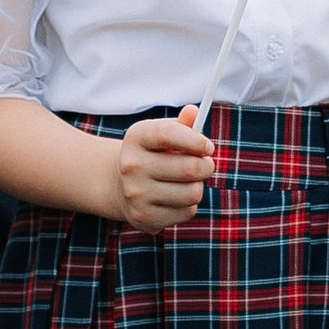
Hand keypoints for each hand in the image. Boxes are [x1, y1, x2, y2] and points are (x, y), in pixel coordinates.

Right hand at [114, 109, 215, 231]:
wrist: (121, 186)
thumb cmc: (153, 154)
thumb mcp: (162, 133)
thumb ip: (182, 124)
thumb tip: (193, 111)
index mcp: (136, 138)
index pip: (168, 134)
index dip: (196, 140)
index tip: (208, 147)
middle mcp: (131, 166)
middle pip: (190, 168)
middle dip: (206, 166)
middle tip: (203, 164)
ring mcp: (135, 194)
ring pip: (193, 193)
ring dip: (197, 186)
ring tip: (186, 182)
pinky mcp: (144, 217)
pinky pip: (187, 212)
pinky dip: (188, 205)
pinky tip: (175, 198)